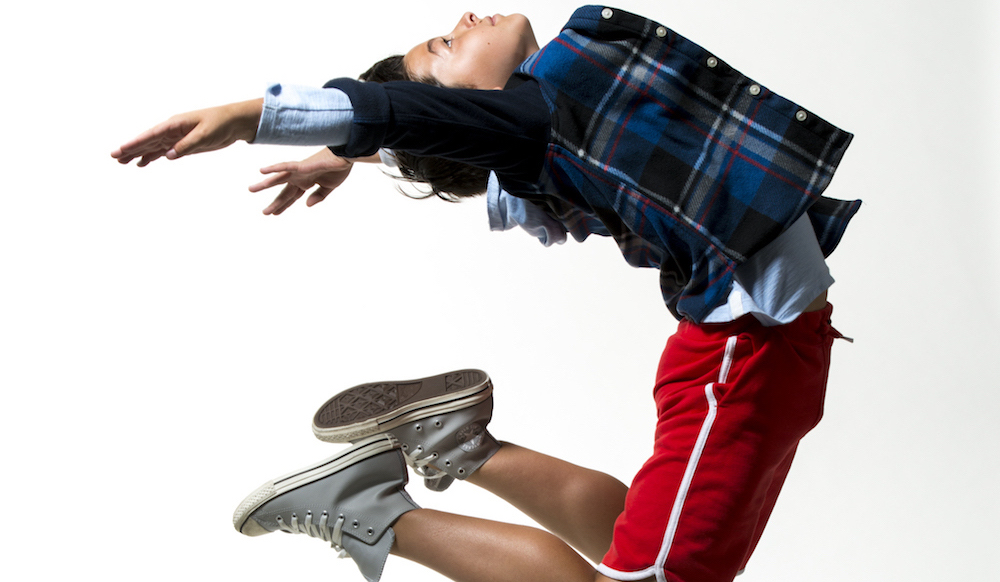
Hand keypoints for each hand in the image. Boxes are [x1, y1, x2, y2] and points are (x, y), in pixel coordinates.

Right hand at [111, 99, 262, 165]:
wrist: (234, 122)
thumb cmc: (220, 123)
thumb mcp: (205, 135)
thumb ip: (186, 145)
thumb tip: (168, 156)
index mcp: (175, 124)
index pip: (150, 135)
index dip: (135, 143)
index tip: (121, 149)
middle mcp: (172, 130)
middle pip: (147, 141)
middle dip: (131, 149)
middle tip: (115, 157)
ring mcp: (177, 137)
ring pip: (153, 147)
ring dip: (139, 154)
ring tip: (123, 162)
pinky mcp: (184, 144)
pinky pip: (164, 151)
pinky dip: (153, 157)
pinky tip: (143, 163)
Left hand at [249, 148, 354, 214]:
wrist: (346, 157)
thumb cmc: (338, 168)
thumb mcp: (328, 187)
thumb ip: (318, 196)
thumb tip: (307, 205)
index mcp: (306, 182)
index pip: (292, 196)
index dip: (283, 205)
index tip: (274, 214)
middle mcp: (300, 177)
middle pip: (284, 191)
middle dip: (275, 202)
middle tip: (264, 212)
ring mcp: (299, 171)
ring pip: (279, 179)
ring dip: (266, 184)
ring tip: (252, 189)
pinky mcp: (302, 165)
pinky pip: (286, 166)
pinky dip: (274, 168)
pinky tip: (262, 170)